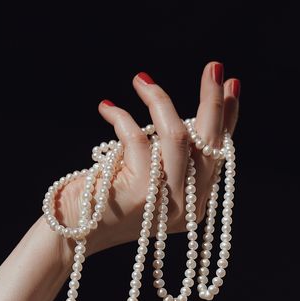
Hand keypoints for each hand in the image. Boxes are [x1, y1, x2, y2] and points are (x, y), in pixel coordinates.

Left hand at [51, 61, 239, 258]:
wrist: (69, 234)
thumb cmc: (103, 200)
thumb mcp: (144, 177)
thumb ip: (168, 158)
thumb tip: (191, 115)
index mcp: (192, 205)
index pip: (218, 155)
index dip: (228, 118)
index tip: (230, 84)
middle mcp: (186, 208)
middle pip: (210, 145)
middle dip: (213, 102)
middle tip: (213, 67)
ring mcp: (165, 203)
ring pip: (176, 136)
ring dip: (160, 101)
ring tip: (141, 80)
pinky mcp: (141, 193)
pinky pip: (138, 140)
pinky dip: (121, 118)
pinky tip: (107, 108)